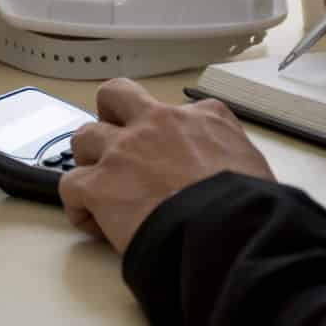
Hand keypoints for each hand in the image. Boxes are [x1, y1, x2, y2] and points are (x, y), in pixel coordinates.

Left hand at [60, 78, 274, 252]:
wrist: (227, 229)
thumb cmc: (249, 207)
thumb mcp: (255, 164)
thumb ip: (234, 156)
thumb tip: (232, 175)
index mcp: (202, 117)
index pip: (176, 109)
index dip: (167, 135)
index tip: (169, 158)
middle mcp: (157, 123)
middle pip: (116, 95)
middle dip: (110, 114)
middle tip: (116, 144)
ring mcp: (124, 150)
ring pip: (84, 136)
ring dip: (89, 160)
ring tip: (102, 188)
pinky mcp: (99, 184)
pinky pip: (70, 184)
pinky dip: (78, 205)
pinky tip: (94, 223)